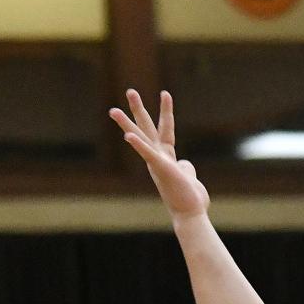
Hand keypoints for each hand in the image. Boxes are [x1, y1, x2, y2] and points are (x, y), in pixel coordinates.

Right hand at [109, 90, 209, 220]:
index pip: (165, 129)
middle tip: (130, 91)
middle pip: (147, 127)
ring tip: (113, 110)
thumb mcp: (188, 176)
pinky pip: (148, 155)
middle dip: (138, 109)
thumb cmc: (190, 198)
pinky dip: (139, 145)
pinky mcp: (161, 168)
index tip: (165, 93)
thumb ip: (184, 167)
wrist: (189, 213)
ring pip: (141, 138)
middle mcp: (158, 157)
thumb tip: (183, 163)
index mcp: (165, 157)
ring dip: (128, 124)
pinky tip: (128, 136)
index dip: (166, 111)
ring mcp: (158, 162)